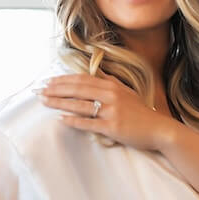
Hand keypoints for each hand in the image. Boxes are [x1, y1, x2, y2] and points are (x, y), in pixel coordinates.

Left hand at [33, 69, 176, 150]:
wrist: (158, 129)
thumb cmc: (140, 111)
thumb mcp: (126, 91)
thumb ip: (110, 80)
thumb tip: (96, 70)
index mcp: (112, 85)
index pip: (82, 79)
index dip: (64, 79)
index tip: (49, 81)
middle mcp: (111, 95)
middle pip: (78, 89)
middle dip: (56, 89)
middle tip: (40, 91)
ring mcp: (111, 111)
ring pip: (80, 105)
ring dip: (60, 102)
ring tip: (45, 102)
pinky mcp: (112, 127)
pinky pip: (88, 123)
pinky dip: (74, 121)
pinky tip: (61, 119)